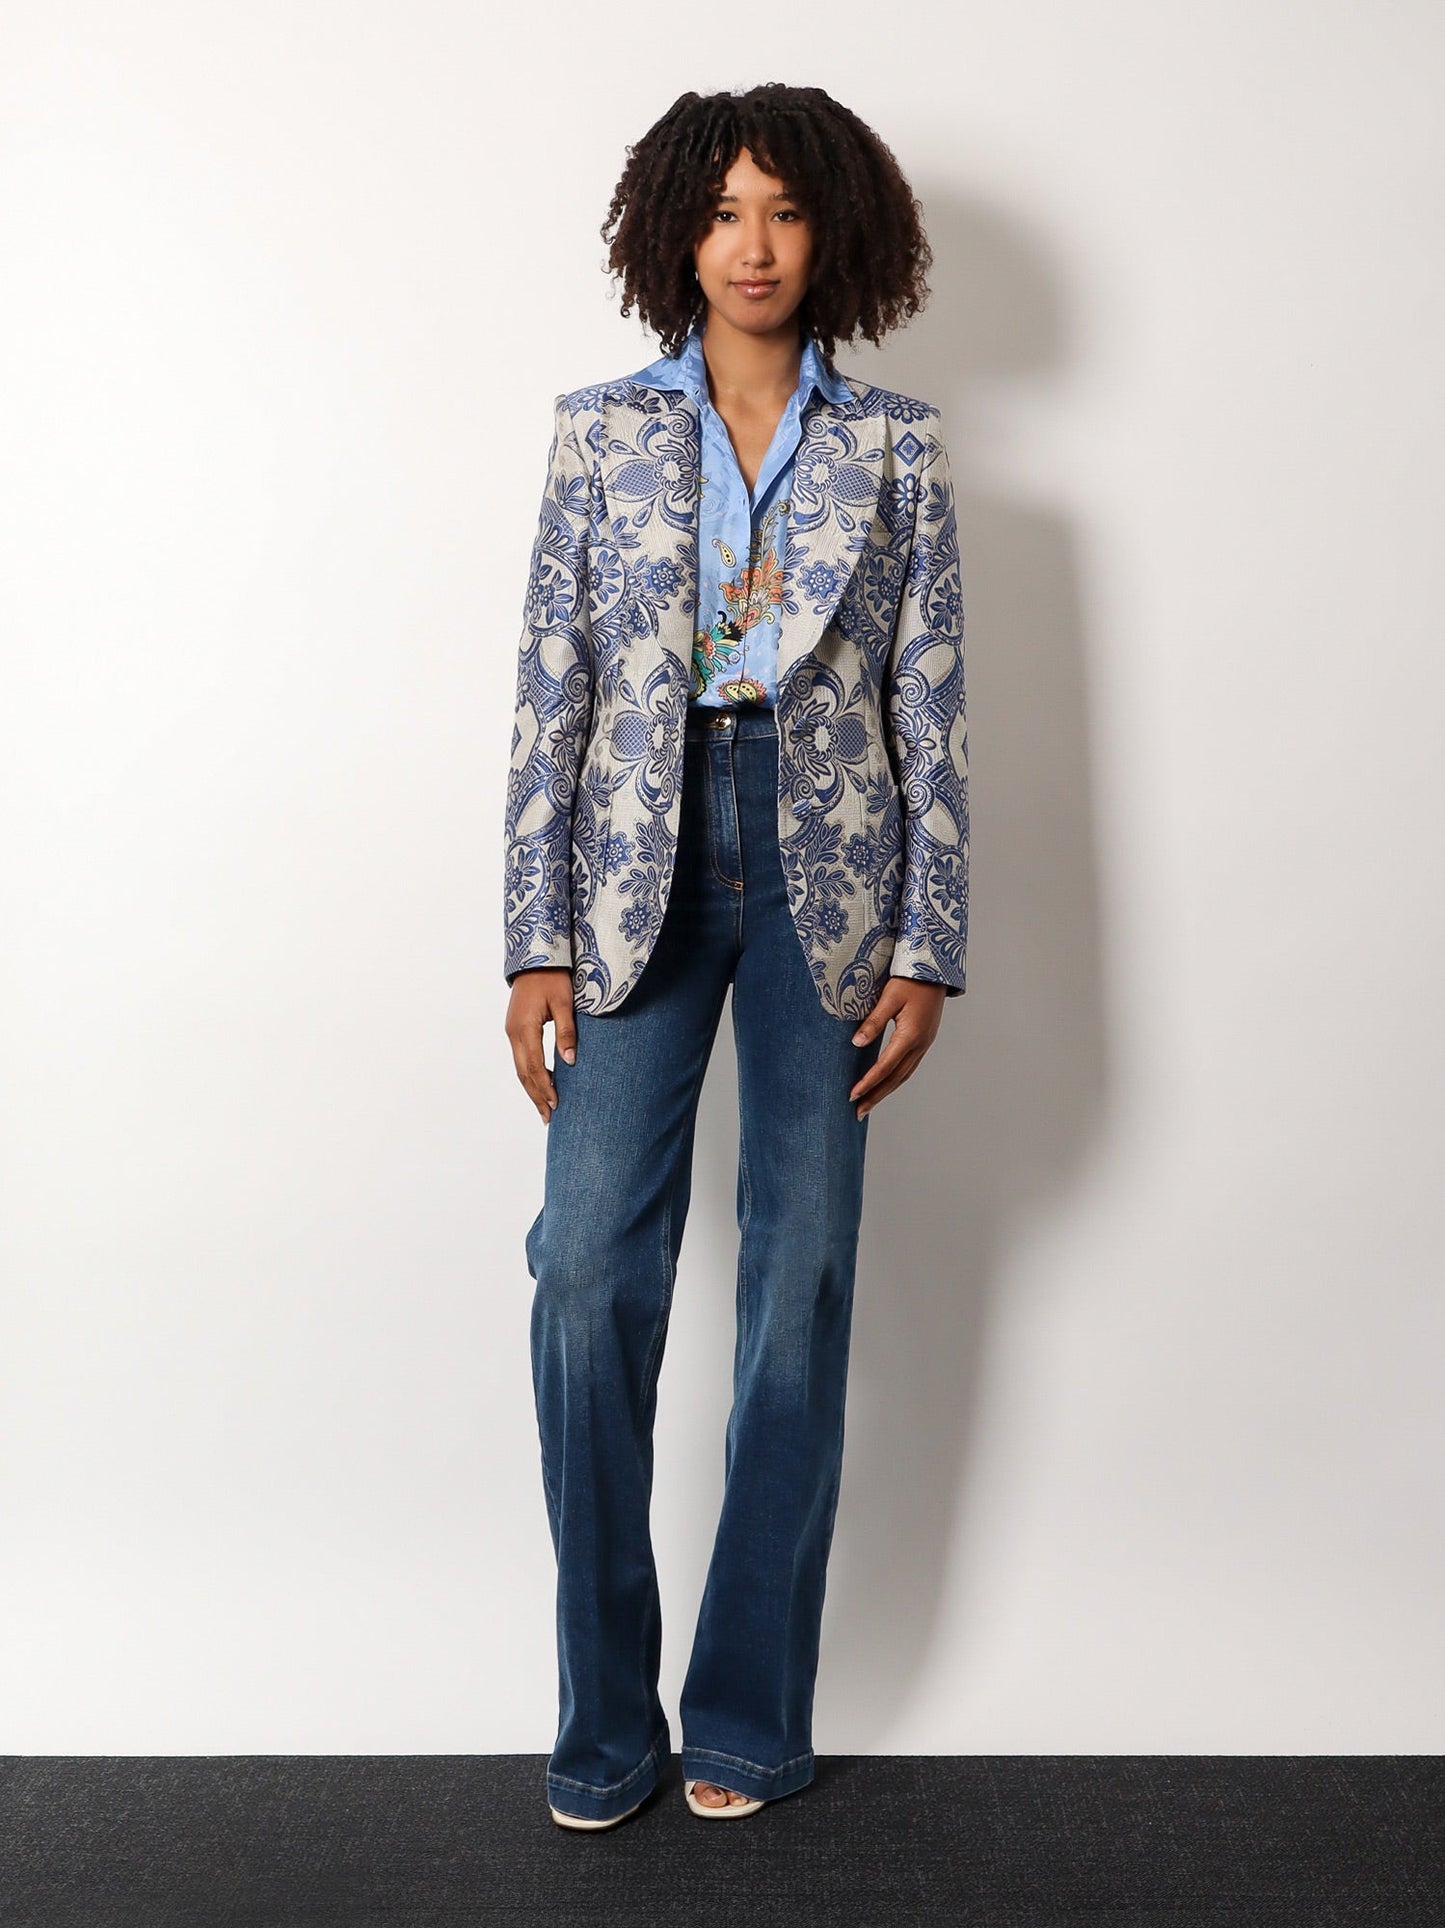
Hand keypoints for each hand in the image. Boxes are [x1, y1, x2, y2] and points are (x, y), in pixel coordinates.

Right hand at [505, 968, 577, 1123]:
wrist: (535, 958)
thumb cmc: (552, 977)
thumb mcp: (565, 1002)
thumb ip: (567, 1031)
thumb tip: (570, 1060)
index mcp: (525, 1028)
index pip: (535, 1067)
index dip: (545, 1088)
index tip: (556, 1104)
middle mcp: (513, 1033)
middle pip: (524, 1073)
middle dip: (536, 1096)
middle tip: (548, 1117)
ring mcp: (512, 1031)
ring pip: (520, 1068)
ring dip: (531, 1088)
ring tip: (544, 1107)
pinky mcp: (514, 1028)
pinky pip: (520, 1058)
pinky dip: (529, 1074)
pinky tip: (540, 1083)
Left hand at [848, 977, 946, 1118]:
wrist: (935, 969)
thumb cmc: (910, 979)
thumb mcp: (889, 997)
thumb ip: (873, 1021)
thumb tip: (857, 1043)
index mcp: (910, 1035)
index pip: (885, 1066)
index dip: (868, 1082)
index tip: (852, 1095)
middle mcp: (920, 1044)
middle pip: (896, 1078)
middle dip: (876, 1096)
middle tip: (858, 1112)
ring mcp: (925, 1043)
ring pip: (904, 1075)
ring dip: (886, 1091)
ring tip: (869, 1104)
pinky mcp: (925, 1040)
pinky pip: (909, 1067)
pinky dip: (896, 1080)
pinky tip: (886, 1084)